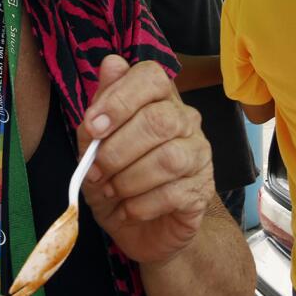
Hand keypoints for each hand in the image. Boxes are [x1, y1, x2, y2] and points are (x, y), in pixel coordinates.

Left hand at [78, 55, 214, 264]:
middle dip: (117, 150)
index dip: (119, 98)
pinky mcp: (202, 189)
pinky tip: (128, 210)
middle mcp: (185, 121)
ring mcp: (199, 154)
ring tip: (111, 191)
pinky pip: (173, 193)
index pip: (151, 77)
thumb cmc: (116, 180)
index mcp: (158, 100)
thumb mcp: (94, 147)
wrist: (140, 230)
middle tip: (95, 171)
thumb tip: (111, 64)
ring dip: (128, 179)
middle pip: (159, 120)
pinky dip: (140, 205)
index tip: (93, 127)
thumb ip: (99, 109)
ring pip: (168, 158)